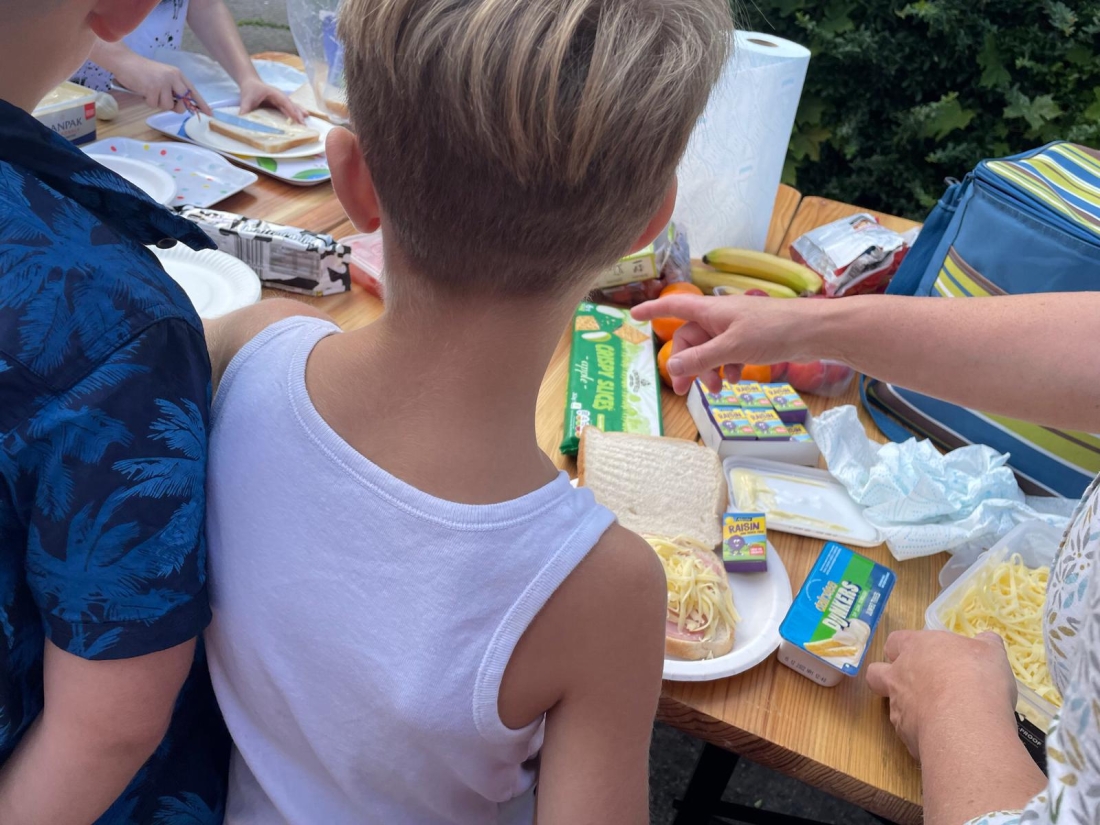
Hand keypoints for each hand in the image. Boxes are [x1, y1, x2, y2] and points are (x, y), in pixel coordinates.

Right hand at [113, 54, 211, 114]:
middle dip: (176, 107)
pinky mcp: (152, 88)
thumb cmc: (142, 72)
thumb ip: (173, 89)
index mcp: (177, 74)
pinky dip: (147, 101)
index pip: (193, 91)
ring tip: (149, 92)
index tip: (210, 113)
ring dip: (157, 103)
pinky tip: (143, 90)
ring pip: (167, 106)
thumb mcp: (163, 78)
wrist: (124, 61)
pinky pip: (154, 105)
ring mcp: (163, 83)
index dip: (201, 104)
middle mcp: (173, 78)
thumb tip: (182, 106)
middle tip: (164, 100)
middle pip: (183, 102)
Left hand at [237, 77, 306, 122]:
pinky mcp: (280, 105)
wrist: (250, 83)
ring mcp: (281, 100)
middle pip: (291, 105)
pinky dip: (296, 114)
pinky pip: (290, 109)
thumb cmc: (250, 89)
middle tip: (304, 124)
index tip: (297, 118)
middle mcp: (280, 97)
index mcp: (274, 94)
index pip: (285, 102)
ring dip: (299, 113)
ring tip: (306, 121)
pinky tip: (302, 118)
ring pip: (293, 106)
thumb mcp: (246, 98)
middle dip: (298, 114)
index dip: (291, 110)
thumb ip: (245, 108)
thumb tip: (242, 118)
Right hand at [631, 294, 827, 393]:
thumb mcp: (732, 348)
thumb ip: (702, 358)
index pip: (673, 306)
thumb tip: (673, 366)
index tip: (633, 315)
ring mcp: (736, 328)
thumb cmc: (773, 331)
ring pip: (710, 350)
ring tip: (719, 390)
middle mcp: (720, 316)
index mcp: (711, 310)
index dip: (652, 310)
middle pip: (691, 339)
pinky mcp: (751, 339)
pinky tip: (737, 380)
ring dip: (709, 371)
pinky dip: (728, 368)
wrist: (814, 331)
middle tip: (684, 392)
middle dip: (687, 364)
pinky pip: (728, 354)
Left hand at [865, 630, 1017, 758]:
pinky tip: (946, 738)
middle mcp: (898, 676)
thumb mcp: (991, 652)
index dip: (904, 647)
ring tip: (940, 717)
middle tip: (915, 685)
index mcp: (915, 648)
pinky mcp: (905, 737)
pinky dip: (923, 734)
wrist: (966, 726)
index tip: (923, 654)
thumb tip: (986, 639)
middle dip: (888, 678)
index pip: (895, 641)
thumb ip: (985, 644)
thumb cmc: (977, 677)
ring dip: (910, 709)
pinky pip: (909, 733)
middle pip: (877, 673)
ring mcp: (898, 708)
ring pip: (892, 706)